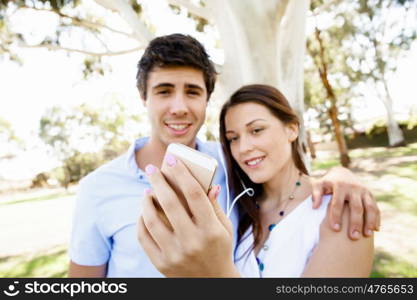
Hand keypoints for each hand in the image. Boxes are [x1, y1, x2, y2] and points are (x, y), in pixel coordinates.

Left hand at [137, 155, 238, 276]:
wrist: (212, 282)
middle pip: (170, 204)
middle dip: (159, 181)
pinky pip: (144, 237)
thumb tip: (208, 184)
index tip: (172, 160)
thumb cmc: (220, 249)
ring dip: (146, 201)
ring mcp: (175, 254)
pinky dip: (142, 220)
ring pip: (152, 220)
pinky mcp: (161, 263)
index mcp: (211, 230)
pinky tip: (144, 211)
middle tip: (152, 169)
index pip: (195, 194)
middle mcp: (192, 242)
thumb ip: (214, 206)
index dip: (182, 173)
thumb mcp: (225, 228)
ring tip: (147, 191)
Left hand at [311, 166, 379, 239]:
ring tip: (367, 235)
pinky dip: (377, 218)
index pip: (337, 203)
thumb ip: (315, 194)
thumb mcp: (319, 185)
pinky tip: (376, 230)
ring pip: (370, 207)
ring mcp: (364, 191)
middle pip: (356, 207)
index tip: (335, 229)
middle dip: (355, 223)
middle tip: (353, 237)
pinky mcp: (370, 195)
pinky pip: (376, 207)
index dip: (336, 216)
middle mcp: (354, 188)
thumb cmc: (327, 183)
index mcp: (340, 186)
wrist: (342, 173)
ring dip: (370, 222)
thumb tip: (314, 207)